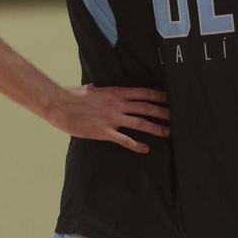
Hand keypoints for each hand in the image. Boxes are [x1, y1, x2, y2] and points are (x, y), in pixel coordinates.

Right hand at [52, 85, 169, 153]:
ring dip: (156, 128)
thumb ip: (104, 89)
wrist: (60, 105)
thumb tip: (106, 88)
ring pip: (140, 123)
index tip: (171, 99)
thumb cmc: (74, 95)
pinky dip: (137, 145)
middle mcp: (118, 104)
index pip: (144, 93)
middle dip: (163, 112)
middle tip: (177, 116)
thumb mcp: (93, 88)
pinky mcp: (104, 132)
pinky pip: (125, 140)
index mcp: (116, 92)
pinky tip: (145, 149)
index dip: (159, 96)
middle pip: (147, 108)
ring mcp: (112, 118)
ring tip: (168, 132)